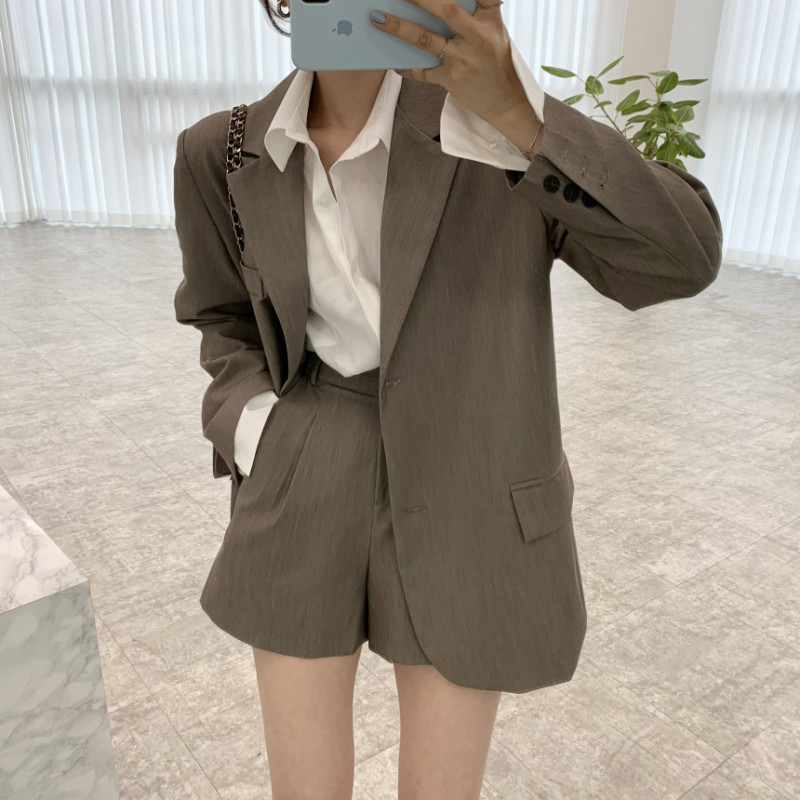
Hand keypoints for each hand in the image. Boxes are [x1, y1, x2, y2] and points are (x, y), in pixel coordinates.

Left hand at [369, 0, 527, 123]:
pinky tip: (395, 63)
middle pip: (445, 10)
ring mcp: (461, 59)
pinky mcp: (450, 79)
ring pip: (426, 39)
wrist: (504, 100)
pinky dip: (408, 68)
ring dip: (399, 28)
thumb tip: (448, 3)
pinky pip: (423, 72)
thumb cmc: (496, 60)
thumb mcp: (495, 28)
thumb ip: (479, 8)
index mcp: (487, 21)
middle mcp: (475, 37)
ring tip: (379, 19)